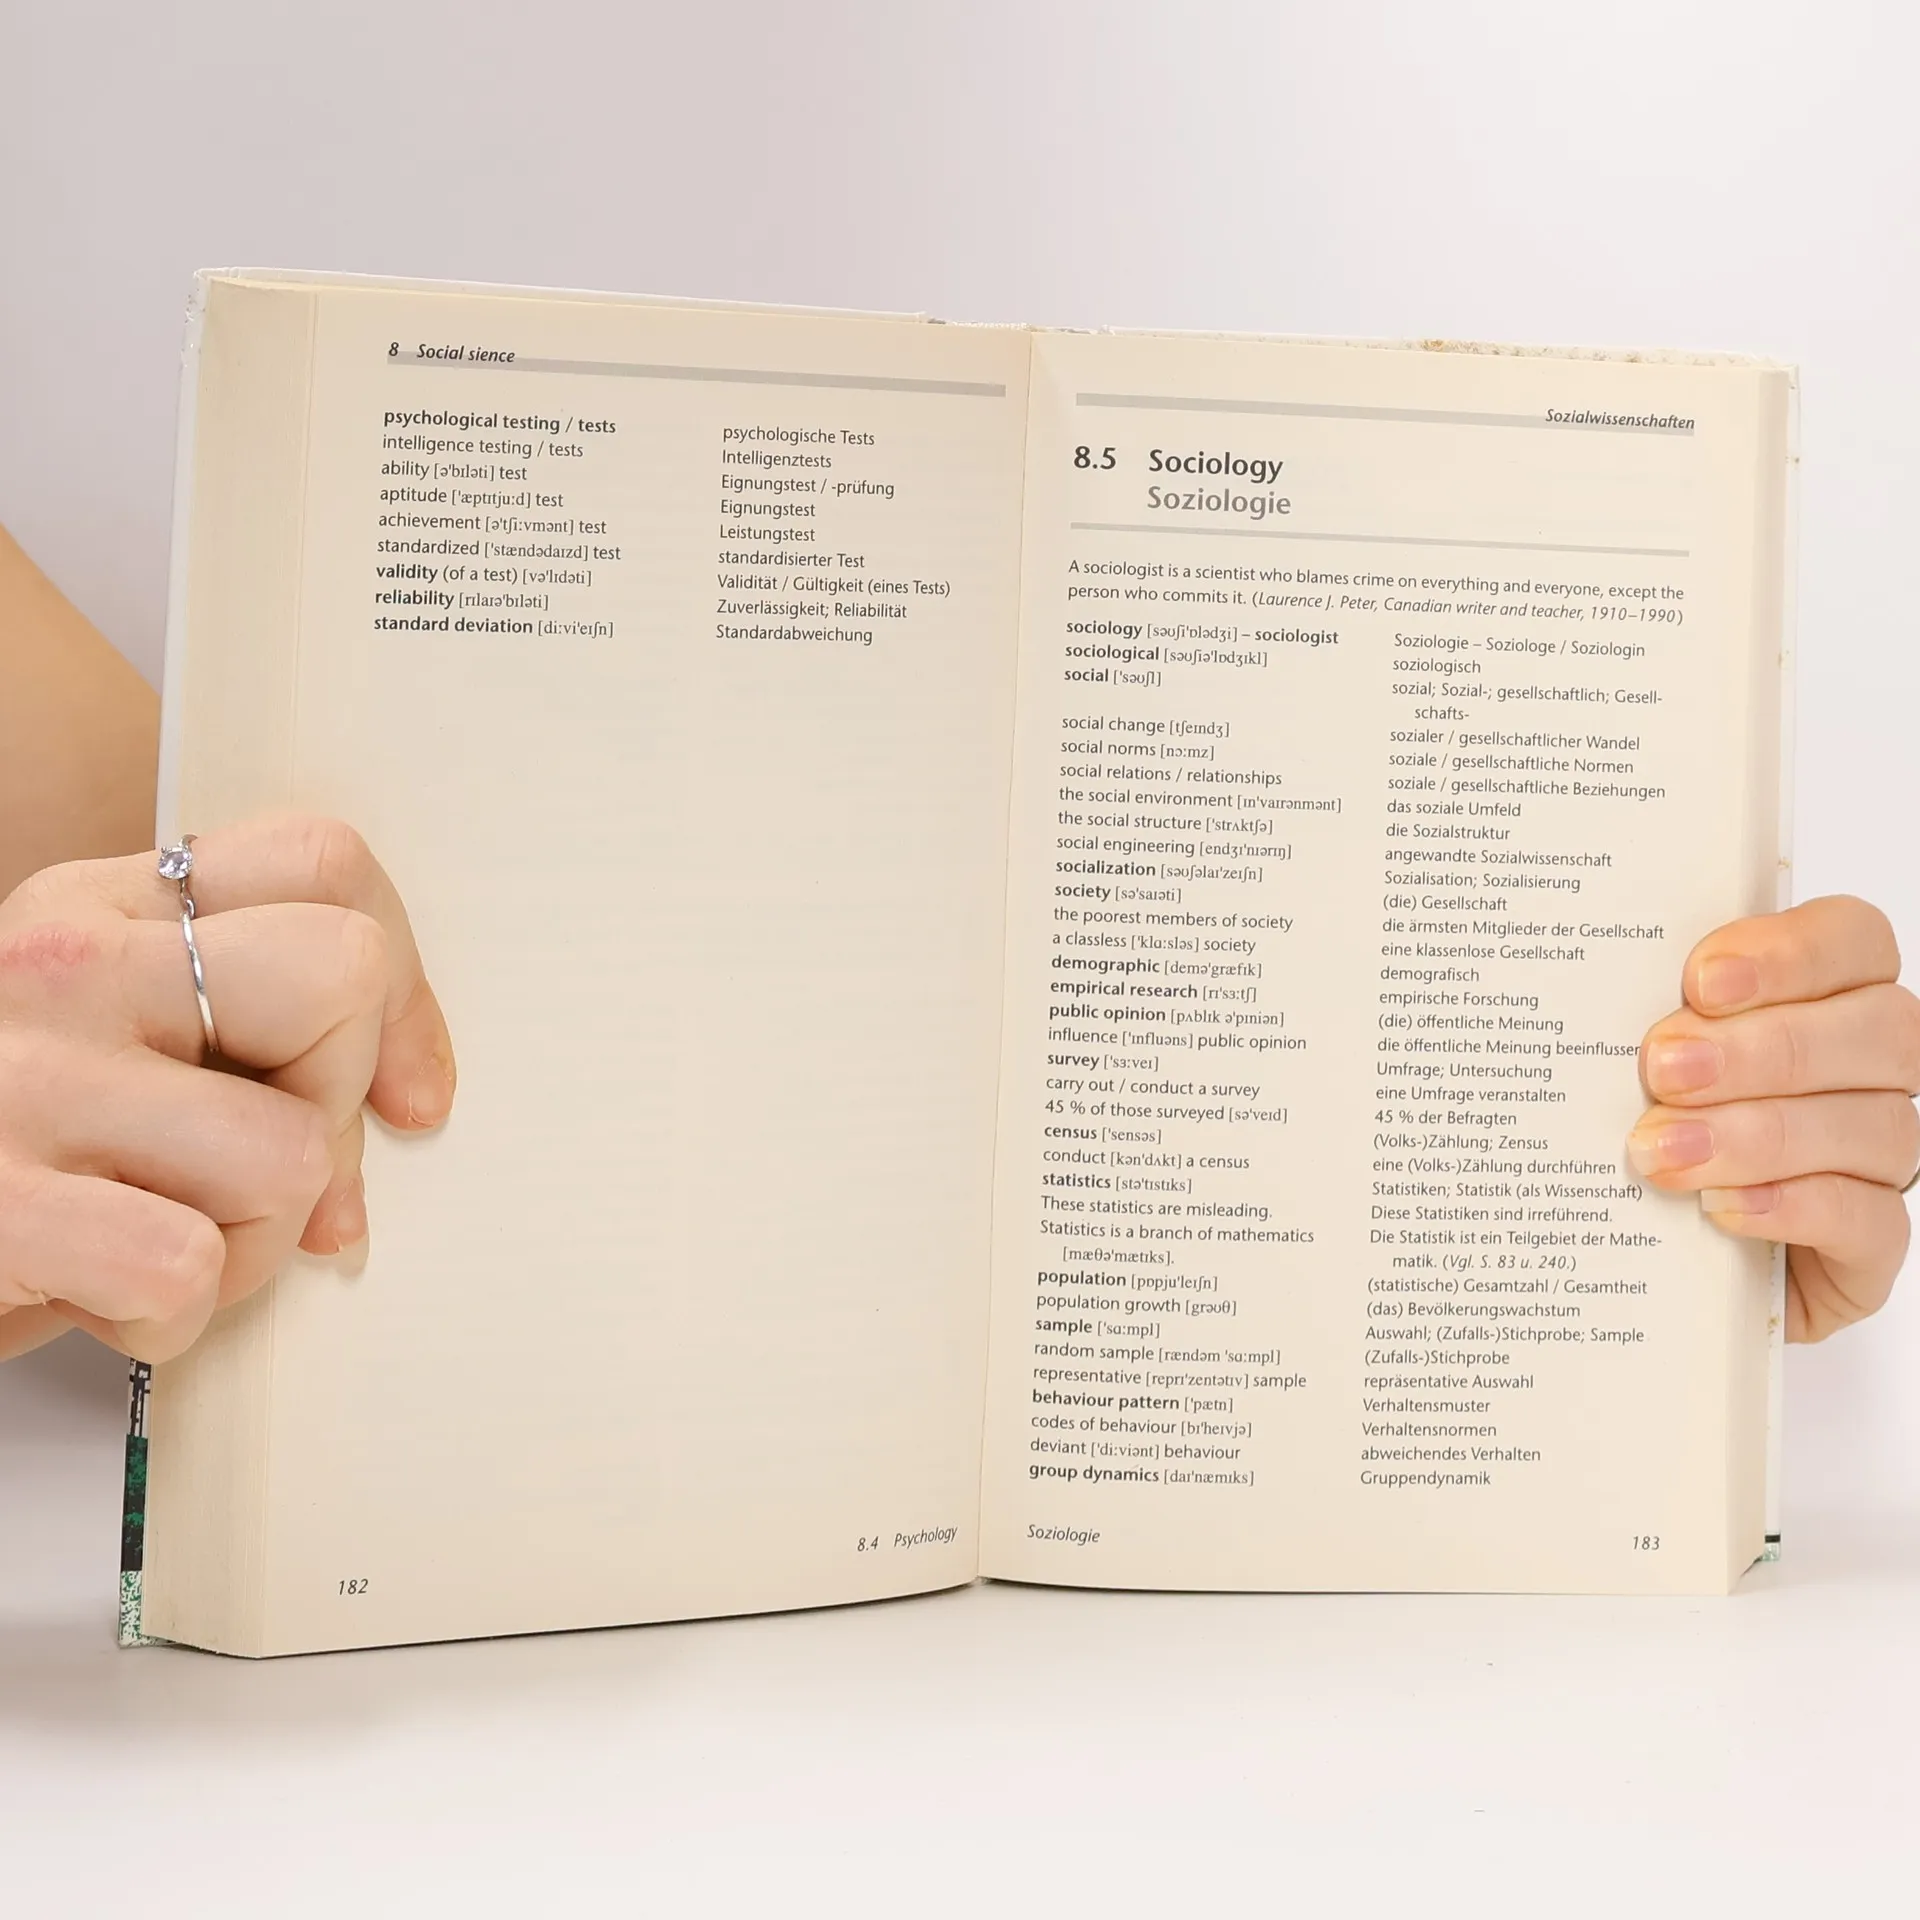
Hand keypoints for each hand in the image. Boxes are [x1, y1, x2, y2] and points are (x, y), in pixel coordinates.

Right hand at [0, 816, 454, 1362]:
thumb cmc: (12, 1154)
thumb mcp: (116, 1045)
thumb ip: (256, 1034)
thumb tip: (411, 1103)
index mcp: (96, 908)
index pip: (325, 865)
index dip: (402, 988)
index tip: (401, 1090)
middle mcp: (57, 965)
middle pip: (338, 977)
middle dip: (333, 1103)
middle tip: (250, 1169)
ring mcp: (19, 1080)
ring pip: (292, 1152)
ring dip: (253, 1242)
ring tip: (162, 1245)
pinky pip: (185, 1264)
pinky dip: (168, 1314)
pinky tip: (101, 1295)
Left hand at [1631, 897, 1919, 1341]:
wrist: (1646, 1258)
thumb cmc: (1638, 1120)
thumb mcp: (1626, 1054)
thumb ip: (1631, 1010)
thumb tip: (1570, 975)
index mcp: (1826, 996)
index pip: (1853, 940)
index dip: (1792, 953)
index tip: (1701, 981)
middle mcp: (1869, 1070)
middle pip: (1878, 1031)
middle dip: (1762, 1049)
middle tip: (1663, 1069)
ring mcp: (1877, 1158)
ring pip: (1875, 1127)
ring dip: (1758, 1136)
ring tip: (1662, 1150)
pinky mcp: (1867, 1246)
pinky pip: (1871, 1222)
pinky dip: (1793, 1208)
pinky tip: (1721, 1207)